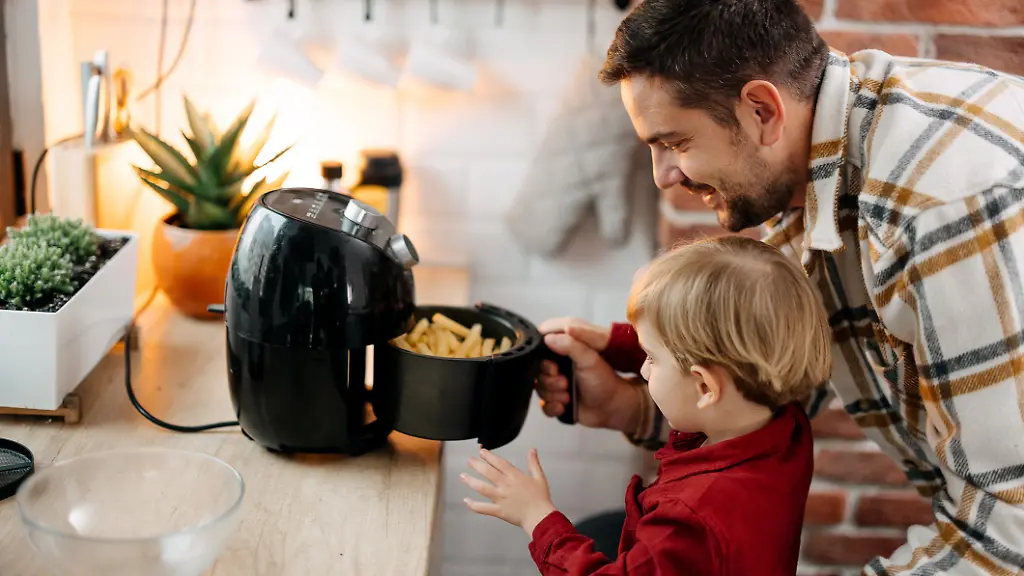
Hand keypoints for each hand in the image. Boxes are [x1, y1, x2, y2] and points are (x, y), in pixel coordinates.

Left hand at [461, 448, 556, 536]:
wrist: (539, 517)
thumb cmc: (540, 499)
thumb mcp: (539, 477)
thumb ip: (533, 463)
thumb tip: (532, 450)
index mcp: (515, 477)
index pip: (499, 463)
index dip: (489, 456)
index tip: (481, 452)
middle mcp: (505, 485)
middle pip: (487, 472)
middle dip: (476, 465)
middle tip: (469, 461)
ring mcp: (500, 498)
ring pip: (482, 488)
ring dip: (471, 481)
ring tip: (463, 476)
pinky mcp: (498, 510)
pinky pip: (482, 508)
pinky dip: (473, 505)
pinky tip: (466, 500)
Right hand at [535, 318, 639, 432]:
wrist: (611, 408)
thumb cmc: (604, 381)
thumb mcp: (589, 358)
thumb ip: (570, 344)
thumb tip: (548, 337)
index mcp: (566, 349)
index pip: (542, 345)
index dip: (541, 355)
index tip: (554, 365)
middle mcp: (559, 364)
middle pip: (537, 369)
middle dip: (549, 379)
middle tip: (565, 381)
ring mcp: (556, 382)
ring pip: (539, 387)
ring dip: (552, 394)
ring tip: (568, 395)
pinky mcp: (556, 399)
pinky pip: (543, 404)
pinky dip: (552, 406)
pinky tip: (564, 405)